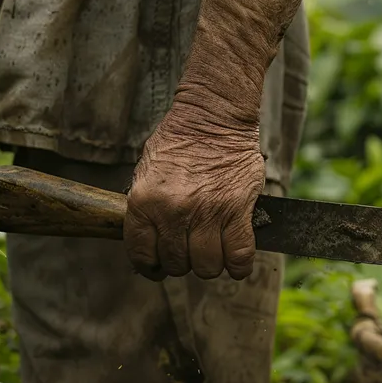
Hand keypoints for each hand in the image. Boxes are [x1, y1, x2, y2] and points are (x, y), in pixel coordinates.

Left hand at [123, 104, 264, 280]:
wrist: (213, 116)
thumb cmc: (179, 142)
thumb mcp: (146, 172)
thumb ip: (146, 209)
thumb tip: (150, 244)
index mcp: (144, 202)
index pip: (142, 254)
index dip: (151, 265)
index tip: (159, 265)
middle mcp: (173, 211)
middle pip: (177, 263)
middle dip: (183, 261)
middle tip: (189, 249)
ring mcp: (207, 212)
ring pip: (207, 266)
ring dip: (209, 263)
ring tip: (212, 250)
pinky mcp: (238, 210)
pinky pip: (239, 255)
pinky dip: (239, 266)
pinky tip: (236, 261)